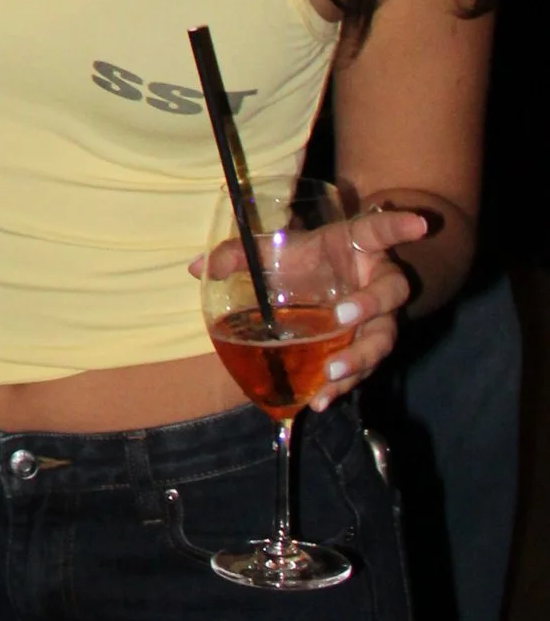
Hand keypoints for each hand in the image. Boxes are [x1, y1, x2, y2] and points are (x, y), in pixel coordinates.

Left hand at [194, 203, 430, 400]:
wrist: (342, 279)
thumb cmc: (311, 259)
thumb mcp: (277, 250)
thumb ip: (240, 255)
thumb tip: (197, 268)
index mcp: (359, 246)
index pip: (382, 230)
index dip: (401, 224)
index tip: (422, 222)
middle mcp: (378, 280)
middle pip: (391, 292)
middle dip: (370, 306)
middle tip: (344, 318)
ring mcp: (380, 316)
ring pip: (384, 337)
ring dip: (361, 357)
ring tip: (334, 375)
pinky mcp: (370, 345)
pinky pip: (366, 366)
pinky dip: (344, 383)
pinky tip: (321, 398)